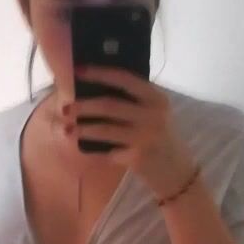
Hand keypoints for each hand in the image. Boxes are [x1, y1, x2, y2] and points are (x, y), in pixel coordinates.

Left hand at [65, 65, 196, 199]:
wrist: (177, 173)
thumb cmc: (161, 140)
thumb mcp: (155, 114)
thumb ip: (134, 101)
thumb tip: (94, 90)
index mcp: (156, 98)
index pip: (124, 79)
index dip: (99, 73)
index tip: (78, 70)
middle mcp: (152, 115)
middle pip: (109, 105)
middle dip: (83, 106)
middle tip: (66, 108)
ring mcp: (145, 137)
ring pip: (104, 129)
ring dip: (82, 128)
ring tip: (67, 128)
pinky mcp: (137, 157)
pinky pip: (107, 151)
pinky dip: (93, 150)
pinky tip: (82, 148)